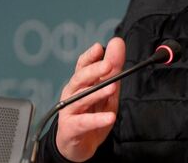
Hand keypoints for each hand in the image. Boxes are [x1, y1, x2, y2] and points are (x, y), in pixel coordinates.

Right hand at [55, 37, 125, 161]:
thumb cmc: (91, 114)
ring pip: (81, 99)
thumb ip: (113, 68)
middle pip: (80, 79)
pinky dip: (97, 120)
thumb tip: (117, 43)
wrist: (78, 145)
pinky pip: (84, 122)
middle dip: (93, 70)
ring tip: (111, 88)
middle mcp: (72, 94)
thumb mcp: (107, 90)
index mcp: (80, 83)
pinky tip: (109, 117)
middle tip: (108, 65)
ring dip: (97, 93)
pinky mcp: (71, 127)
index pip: (82, 65)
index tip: (99, 48)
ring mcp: (70, 110)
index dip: (90, 56)